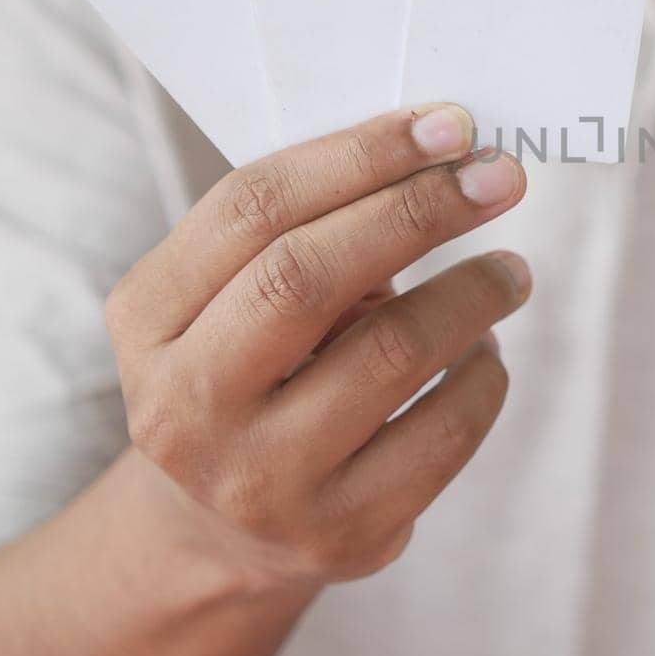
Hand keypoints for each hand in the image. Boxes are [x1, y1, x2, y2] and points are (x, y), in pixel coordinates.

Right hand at [102, 104, 527, 589]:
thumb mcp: (232, 299)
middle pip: (308, 275)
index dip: (359, 155)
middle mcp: (187, 405)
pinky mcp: (344, 530)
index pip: (251, 209)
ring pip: (390, 353)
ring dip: (471, 291)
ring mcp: (263, 479)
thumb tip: (441, 155)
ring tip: (508, 270)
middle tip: (500, 177)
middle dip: (419, 210)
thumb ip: (305, 229)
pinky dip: (484, 373)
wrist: (226, 530)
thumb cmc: (253, 370)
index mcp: (147, 320)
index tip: (447, 125)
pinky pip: (445, 431)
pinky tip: (485, 349)